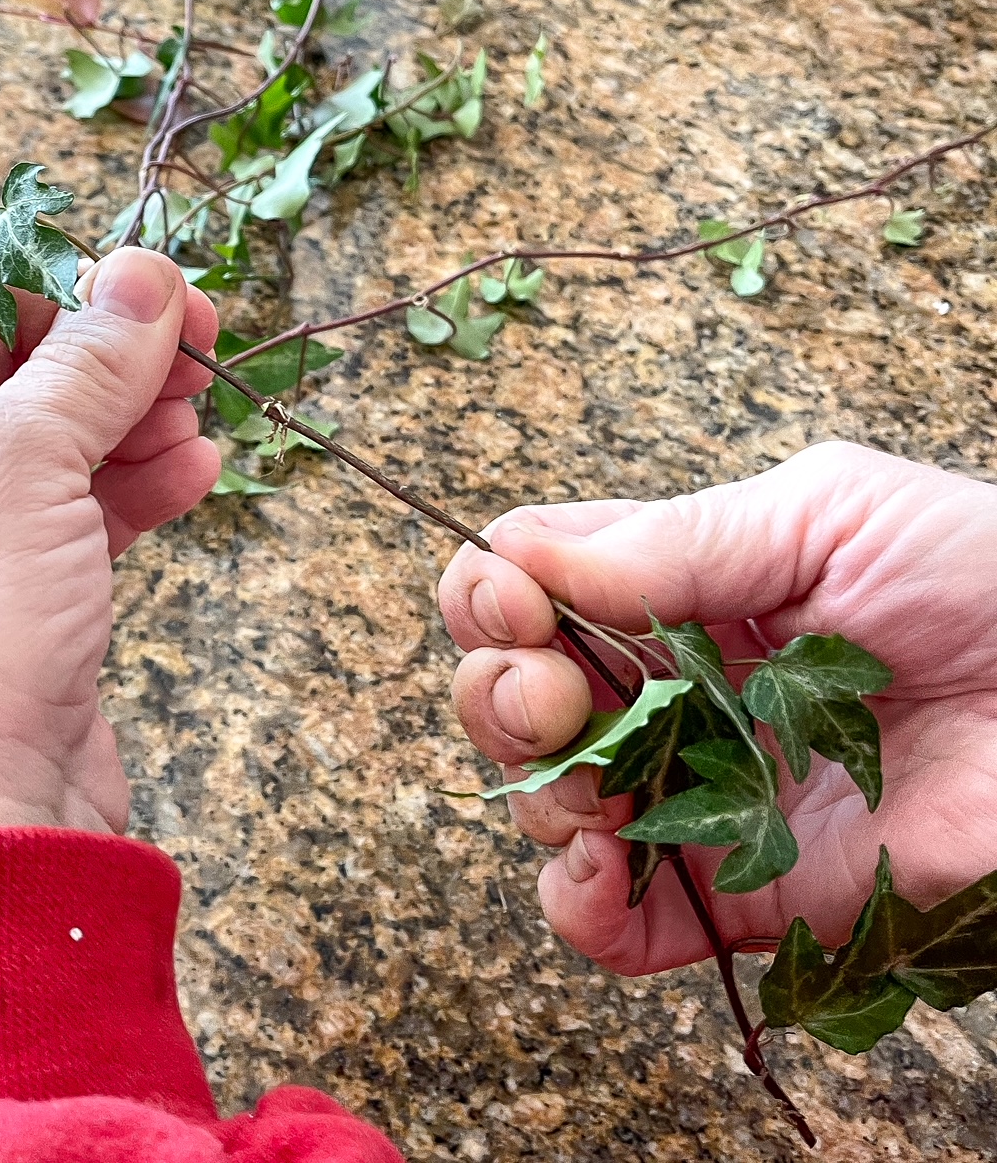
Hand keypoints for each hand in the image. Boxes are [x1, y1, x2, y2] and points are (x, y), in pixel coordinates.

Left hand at [0, 249, 219, 861]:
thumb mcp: (17, 461)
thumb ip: (87, 359)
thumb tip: (144, 273)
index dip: (67, 286)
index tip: (161, 288)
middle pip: (20, 367)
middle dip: (115, 357)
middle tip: (203, 349)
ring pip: (60, 437)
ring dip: (136, 419)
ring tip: (199, 422)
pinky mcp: (12, 593)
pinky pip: (80, 508)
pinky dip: (138, 484)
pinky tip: (198, 474)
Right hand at [437, 441, 996, 974]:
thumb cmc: (987, 578)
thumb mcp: (826, 515)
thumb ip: (676, 541)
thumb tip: (525, 560)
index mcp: (673, 587)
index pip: (529, 584)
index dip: (492, 591)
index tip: (518, 602)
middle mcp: (667, 692)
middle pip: (513, 696)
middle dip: (499, 692)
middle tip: (550, 692)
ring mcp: (698, 796)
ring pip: (546, 804)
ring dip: (537, 789)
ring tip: (598, 779)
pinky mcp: (742, 896)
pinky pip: (618, 925)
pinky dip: (578, 903)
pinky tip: (599, 864)